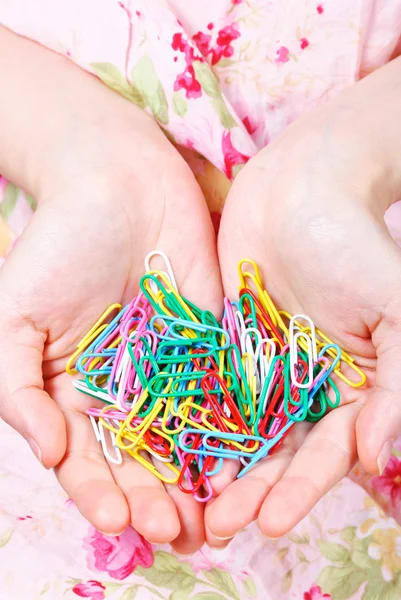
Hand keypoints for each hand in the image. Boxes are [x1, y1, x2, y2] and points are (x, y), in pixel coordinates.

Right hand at [0, 48, 221, 551]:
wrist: (117, 183)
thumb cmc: (58, 246)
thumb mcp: (15, 318)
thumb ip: (16, 388)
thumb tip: (48, 453)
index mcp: (73, 391)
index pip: (85, 459)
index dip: (99, 493)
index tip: (119, 521)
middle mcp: (122, 391)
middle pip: (139, 460)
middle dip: (153, 498)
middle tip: (174, 532)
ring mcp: (168, 371)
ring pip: (182, 440)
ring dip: (193, 482)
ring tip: (208, 519)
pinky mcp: (209, 346)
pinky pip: (220, 395)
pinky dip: (228, 432)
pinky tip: (240, 466)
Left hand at [206, 61, 400, 542]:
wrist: (300, 186)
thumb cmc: (353, 241)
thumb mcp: (393, 306)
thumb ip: (395, 382)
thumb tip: (377, 456)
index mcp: (352, 385)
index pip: (328, 452)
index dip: (301, 489)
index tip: (272, 523)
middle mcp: (308, 385)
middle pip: (280, 452)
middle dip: (253, 492)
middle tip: (220, 527)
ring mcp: (264, 367)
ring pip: (241, 430)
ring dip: (220, 469)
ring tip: (193, 506)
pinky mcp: (227, 345)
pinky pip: (209, 390)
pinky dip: (194, 422)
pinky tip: (173, 451)